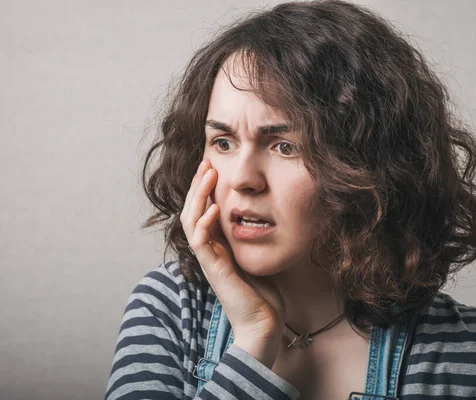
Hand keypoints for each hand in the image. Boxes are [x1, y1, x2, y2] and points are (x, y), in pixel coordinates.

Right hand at [179, 159, 284, 367]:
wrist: (263, 323)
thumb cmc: (263, 293)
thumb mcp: (257, 255)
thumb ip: (252, 237)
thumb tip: (261, 215)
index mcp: (217, 246)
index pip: (203, 211)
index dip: (205, 189)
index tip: (213, 166)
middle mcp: (208, 251)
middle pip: (192, 211)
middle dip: (198, 185)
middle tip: (206, 162)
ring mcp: (208, 260)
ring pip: (191, 221)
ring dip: (198, 196)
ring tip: (207, 175)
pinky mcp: (213, 270)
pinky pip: (201, 242)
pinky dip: (205, 222)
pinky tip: (214, 207)